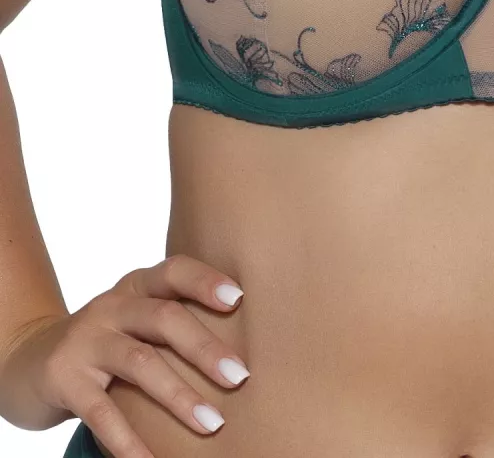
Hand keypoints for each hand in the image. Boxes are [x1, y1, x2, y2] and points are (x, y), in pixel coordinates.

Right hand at [0, 254, 250, 456]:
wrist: (32, 360)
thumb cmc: (107, 341)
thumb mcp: (136, 320)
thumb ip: (174, 321)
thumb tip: (242, 351)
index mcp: (136, 286)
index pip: (173, 271)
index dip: (205, 280)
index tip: (239, 298)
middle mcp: (112, 306)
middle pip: (164, 318)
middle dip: (205, 348)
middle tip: (240, 377)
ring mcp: (87, 341)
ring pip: (140, 362)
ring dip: (179, 396)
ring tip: (213, 424)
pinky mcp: (67, 380)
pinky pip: (103, 413)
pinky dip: (129, 441)